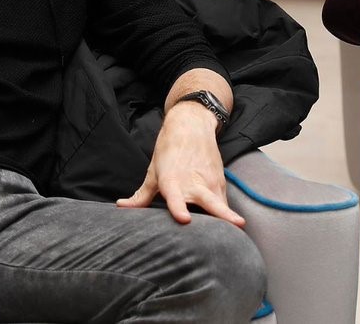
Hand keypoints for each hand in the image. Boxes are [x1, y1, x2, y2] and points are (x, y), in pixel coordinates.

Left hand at [116, 103, 244, 227]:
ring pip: (222, 205)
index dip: (179, 208)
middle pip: (212, 202)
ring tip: (236, 232)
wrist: (191, 126)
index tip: (184, 219)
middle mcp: (195, 183)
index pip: (176, 198)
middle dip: (224, 215)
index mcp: (173, 182)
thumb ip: (141, 196)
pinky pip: (223, 203)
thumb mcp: (153, 172)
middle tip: (238, 225)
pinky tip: (224, 227)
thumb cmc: (169, 150)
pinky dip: (223, 215)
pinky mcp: (221, 183)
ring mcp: (211, 183)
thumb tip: (122, 206)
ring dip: (227, 219)